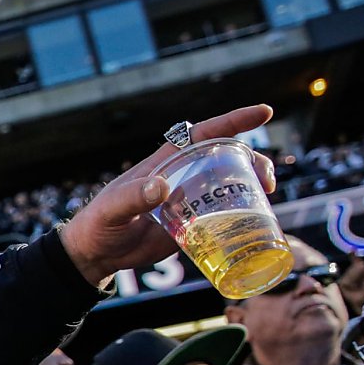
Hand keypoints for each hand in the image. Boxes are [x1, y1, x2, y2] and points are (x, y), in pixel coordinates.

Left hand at [57, 105, 273, 285]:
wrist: (96, 252)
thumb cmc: (99, 223)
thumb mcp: (112, 209)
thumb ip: (132, 197)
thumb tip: (162, 187)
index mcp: (167, 163)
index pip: (204, 134)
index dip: (234, 121)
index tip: (264, 112)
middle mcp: (184, 176)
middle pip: (228, 158)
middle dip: (254, 161)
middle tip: (266, 180)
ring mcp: (191, 200)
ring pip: (232, 185)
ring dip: (255, 186)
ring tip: (267, 197)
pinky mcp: (194, 223)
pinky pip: (225, 215)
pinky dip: (244, 215)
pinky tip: (259, 222)